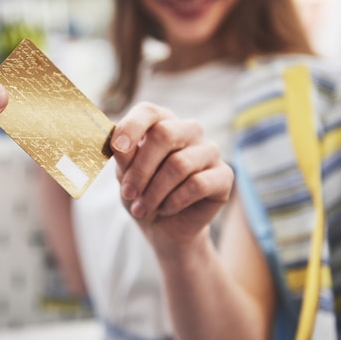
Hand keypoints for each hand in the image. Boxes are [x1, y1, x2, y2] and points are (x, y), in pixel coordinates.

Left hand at [110, 102, 233, 249]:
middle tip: (128, 193)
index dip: (131, 127)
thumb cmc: (142, 193)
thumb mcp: (125, 175)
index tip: (117, 148)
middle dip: (141, 168)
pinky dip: (174, 201)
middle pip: (165, 134)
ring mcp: (209, 151)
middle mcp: (189, 130)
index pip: (148, 111)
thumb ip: (123, 156)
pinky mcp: (224, 175)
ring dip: (154, 192)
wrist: (163, 227)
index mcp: (162, 122)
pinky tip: (164, 209)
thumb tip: (116, 140)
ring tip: (141, 209)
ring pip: (179, 164)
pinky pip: (197, 184)